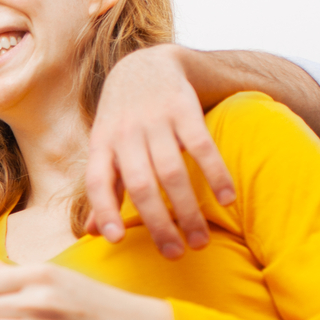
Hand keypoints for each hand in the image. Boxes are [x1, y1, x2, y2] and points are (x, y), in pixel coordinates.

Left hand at [86, 44, 235, 258]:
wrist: (145, 65)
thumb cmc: (122, 120)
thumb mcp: (104, 148)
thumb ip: (103, 189)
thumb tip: (92, 233)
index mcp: (102, 145)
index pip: (98, 181)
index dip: (104, 209)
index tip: (116, 239)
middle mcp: (126, 133)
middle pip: (140, 184)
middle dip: (158, 223)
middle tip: (175, 254)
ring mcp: (156, 120)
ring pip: (171, 171)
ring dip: (188, 209)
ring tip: (200, 240)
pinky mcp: (184, 109)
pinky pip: (202, 146)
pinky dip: (215, 174)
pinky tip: (226, 200)